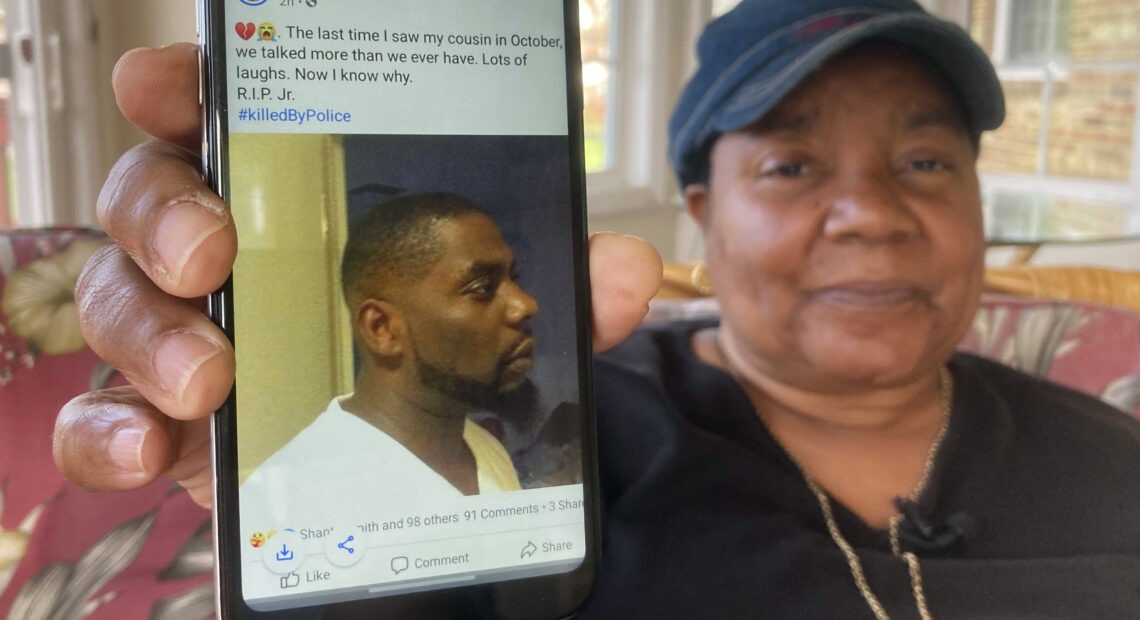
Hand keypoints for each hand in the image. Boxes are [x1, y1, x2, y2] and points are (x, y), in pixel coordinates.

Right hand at [53, 44, 662, 507]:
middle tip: (211, 250)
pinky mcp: (166, 421)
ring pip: (115, 298)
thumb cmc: (428, 364)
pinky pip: (98, 416)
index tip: (167, 83)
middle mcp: (223, 255)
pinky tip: (154, 448)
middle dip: (164, 211)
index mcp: (293, 203)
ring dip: (148, 330)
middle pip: (148, 195)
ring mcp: (185, 335)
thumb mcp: (502, 323)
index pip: (223, 123)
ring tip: (210, 378)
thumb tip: (626, 272)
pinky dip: (109, 430)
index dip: (184, 91)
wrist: (396, 471)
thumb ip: (560, 291)